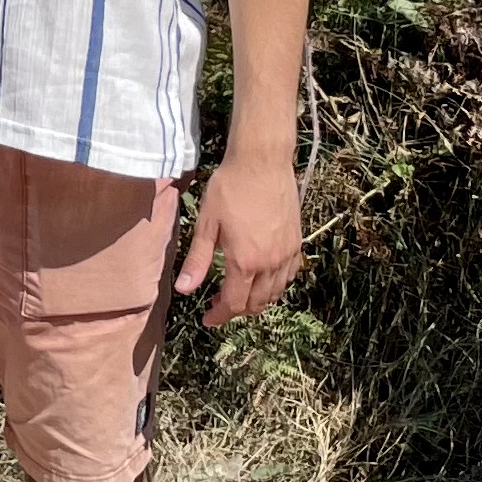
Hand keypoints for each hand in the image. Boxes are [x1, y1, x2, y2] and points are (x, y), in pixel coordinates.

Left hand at [176, 146, 303, 324]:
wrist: (262, 162)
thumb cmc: (229, 188)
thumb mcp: (206, 224)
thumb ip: (197, 261)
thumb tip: (184, 290)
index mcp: (245, 262)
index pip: (234, 304)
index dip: (219, 316)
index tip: (207, 318)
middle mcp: (270, 264)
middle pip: (256, 304)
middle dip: (236, 311)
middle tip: (218, 305)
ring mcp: (287, 254)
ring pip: (275, 294)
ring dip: (257, 301)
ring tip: (238, 294)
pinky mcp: (297, 243)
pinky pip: (289, 277)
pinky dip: (276, 287)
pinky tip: (263, 279)